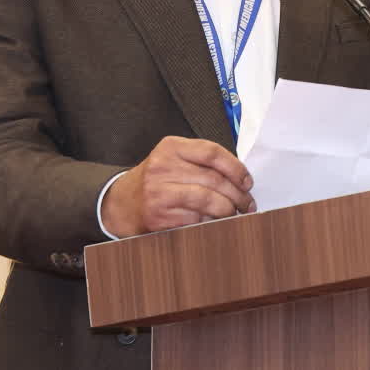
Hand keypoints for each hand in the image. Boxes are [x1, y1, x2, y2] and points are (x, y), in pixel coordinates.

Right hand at [102, 136, 254, 236]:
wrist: (122, 203)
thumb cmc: (157, 180)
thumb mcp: (173, 159)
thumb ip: (201, 161)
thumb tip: (240, 178)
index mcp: (170, 147)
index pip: (212, 152)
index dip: (236, 168)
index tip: (247, 182)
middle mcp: (163, 167)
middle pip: (213, 179)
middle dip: (237, 194)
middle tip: (247, 203)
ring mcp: (159, 192)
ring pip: (207, 200)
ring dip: (228, 210)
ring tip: (236, 213)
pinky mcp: (159, 216)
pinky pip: (196, 219)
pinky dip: (211, 222)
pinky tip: (215, 222)